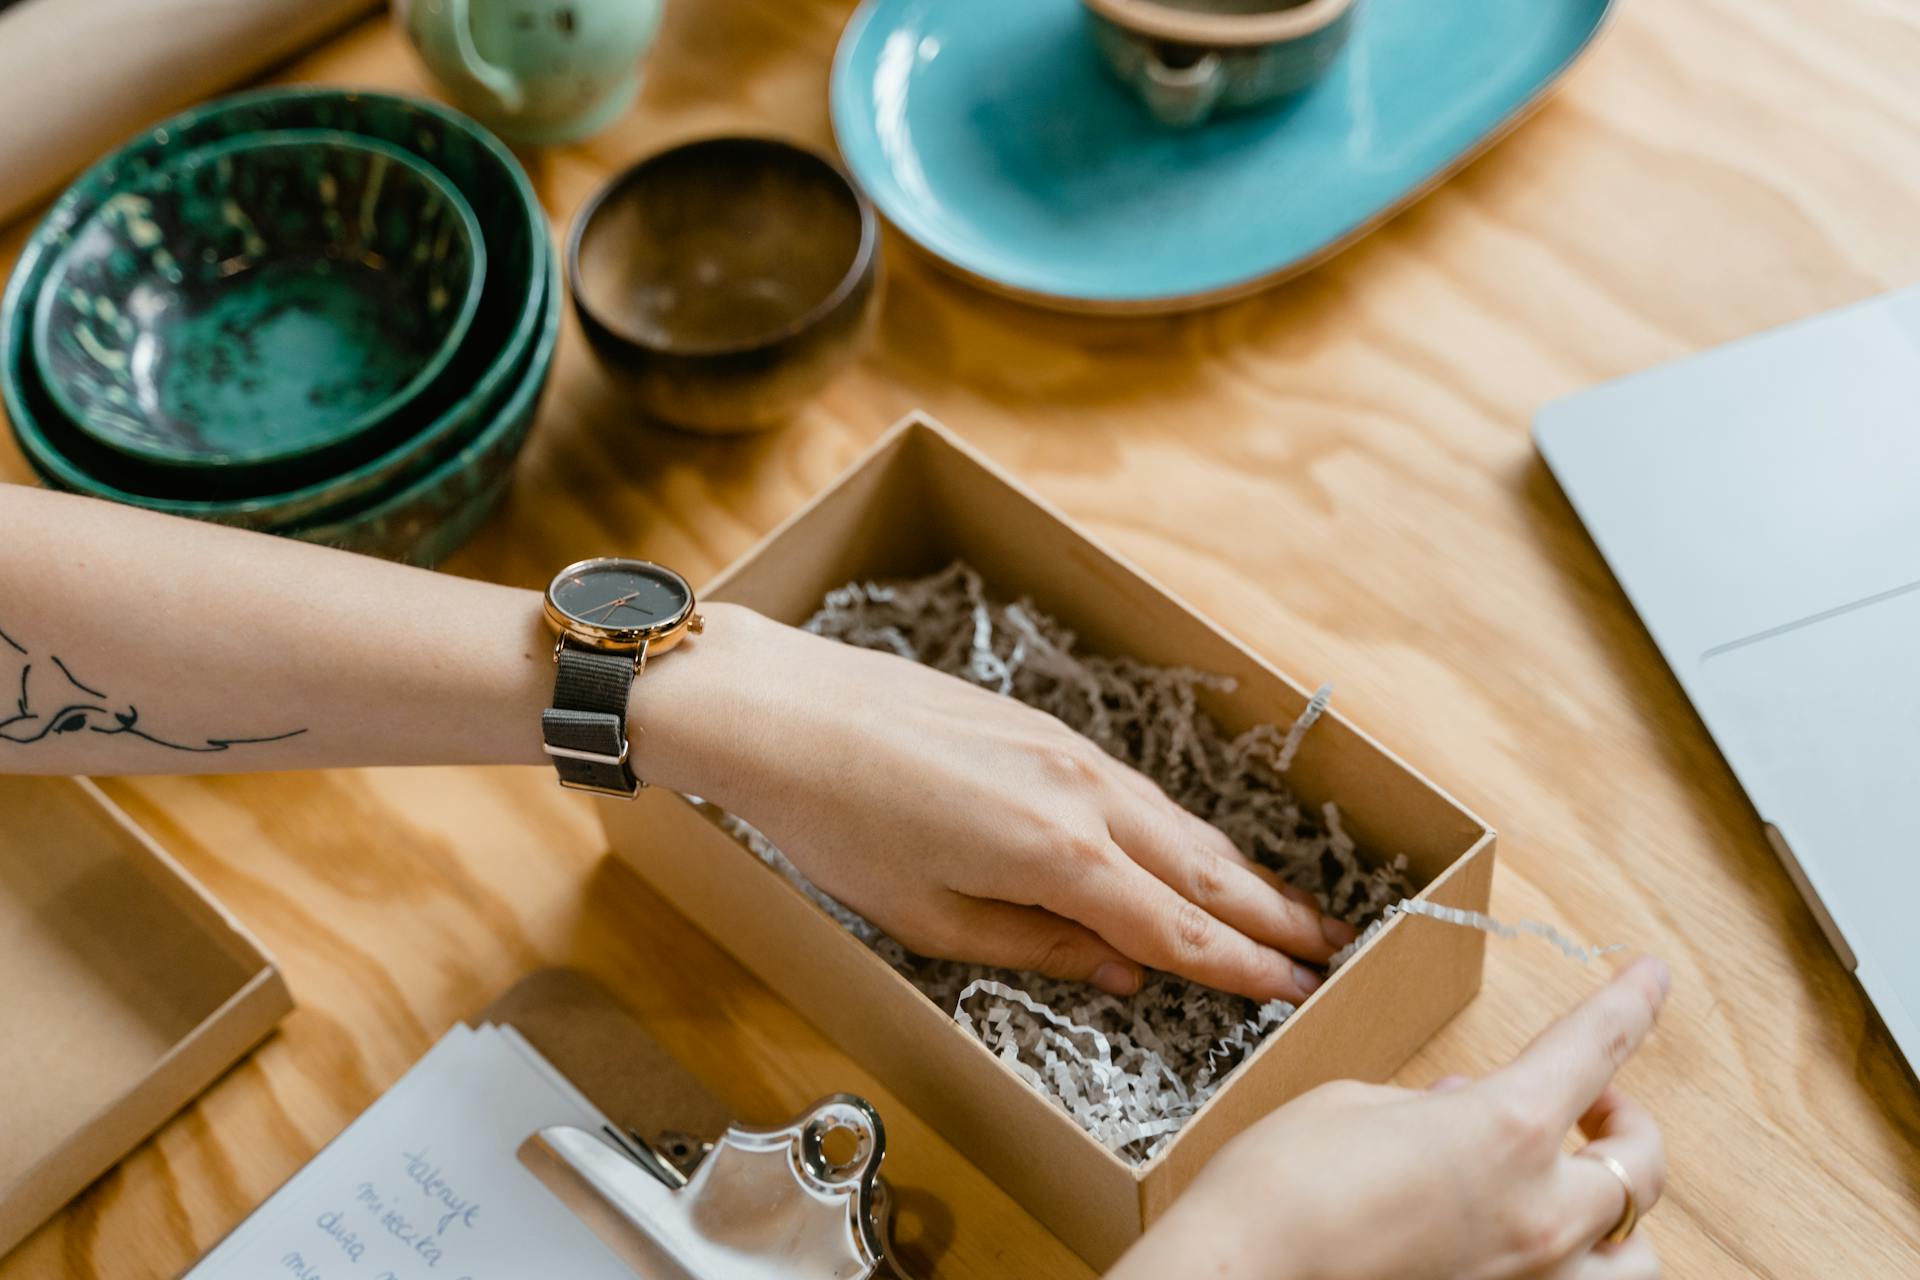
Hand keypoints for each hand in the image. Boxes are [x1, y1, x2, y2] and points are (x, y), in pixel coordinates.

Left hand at [638, 604, 1352, 1002]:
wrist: (789, 713)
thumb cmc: (840, 825)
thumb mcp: (931, 918)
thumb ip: (1039, 948)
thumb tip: (1124, 972)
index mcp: (1057, 857)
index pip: (1176, 928)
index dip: (1242, 966)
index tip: (1295, 990)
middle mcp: (1083, 796)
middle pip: (1202, 869)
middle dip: (1274, 915)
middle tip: (1335, 947)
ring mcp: (1070, 752)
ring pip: (1178, 823)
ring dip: (1240, 868)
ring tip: (1292, 903)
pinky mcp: (1046, 727)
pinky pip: (1139, 790)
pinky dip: (1184, 828)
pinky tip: (1196, 846)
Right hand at [1107, 958, 1669, 1279]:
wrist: (1237, 1278)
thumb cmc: (1278, 1188)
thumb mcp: (1354, 1107)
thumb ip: (1429, 1107)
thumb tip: (1462, 1110)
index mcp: (1506, 1129)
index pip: (1594, 1046)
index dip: (1630, 1003)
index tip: (1652, 976)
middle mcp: (1541, 1214)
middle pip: (1642, 1166)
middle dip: (1623, 1122)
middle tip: (1589, 1102)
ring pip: (1639, 1258)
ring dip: (1620, 1216)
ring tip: (1577, 1189)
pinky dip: (1575, 1264)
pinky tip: (1525, 1238)